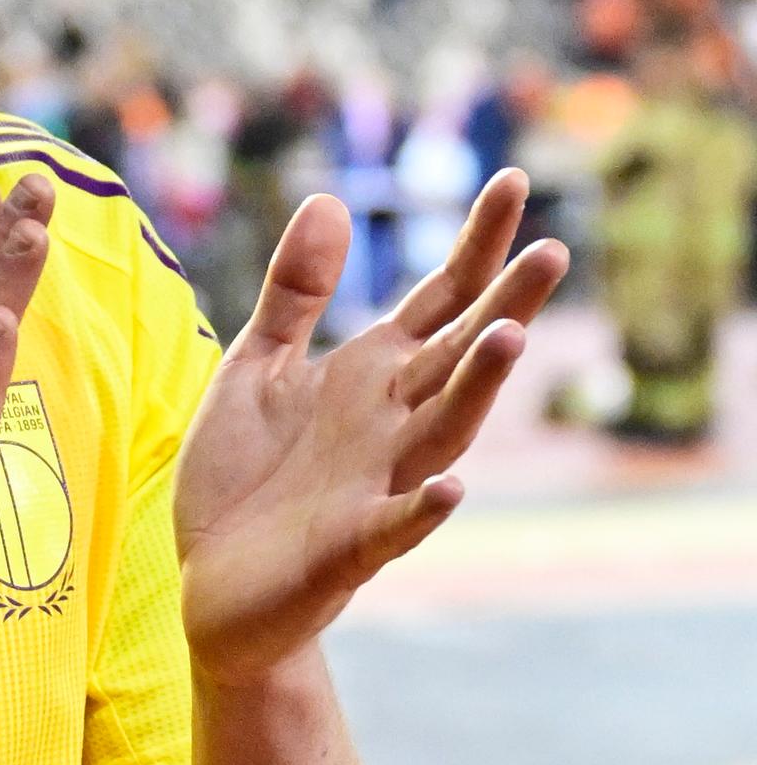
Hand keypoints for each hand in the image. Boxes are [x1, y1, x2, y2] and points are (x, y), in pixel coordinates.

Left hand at [175, 172, 567, 685]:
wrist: (212, 586)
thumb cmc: (244, 478)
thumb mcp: (257, 366)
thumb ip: (297, 293)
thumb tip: (332, 199)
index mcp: (371, 376)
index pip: (440, 299)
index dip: (475, 243)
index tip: (512, 178)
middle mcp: (390, 424)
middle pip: (460, 355)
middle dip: (505, 304)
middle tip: (552, 249)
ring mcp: (376, 485)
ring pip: (443, 432)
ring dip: (478, 388)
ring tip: (510, 335)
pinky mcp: (348, 549)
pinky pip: (394, 528)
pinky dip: (423, 509)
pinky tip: (454, 488)